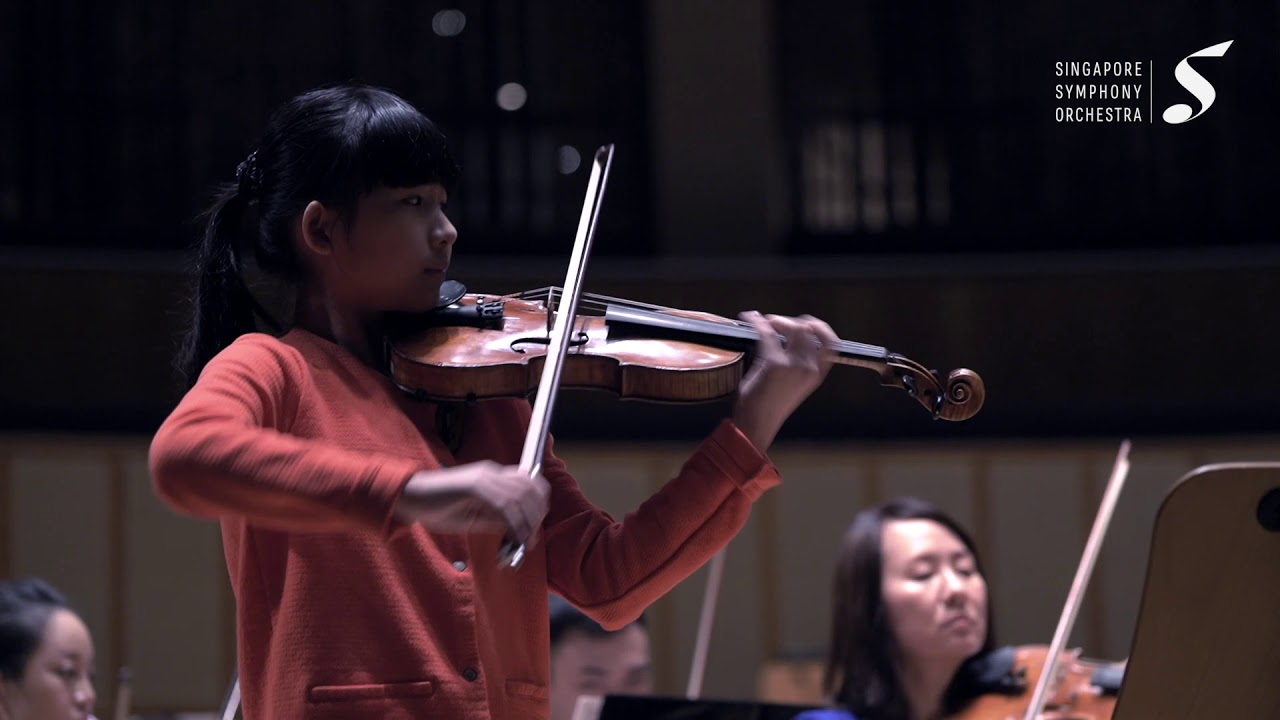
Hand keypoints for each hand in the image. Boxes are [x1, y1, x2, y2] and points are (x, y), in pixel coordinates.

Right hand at [393, 461, 549, 544]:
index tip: (534, 526)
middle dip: (536, 515)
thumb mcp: (473, 516)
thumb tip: (518, 529)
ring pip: (520, 497)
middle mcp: (491, 472)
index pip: (529, 482)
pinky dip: (513, 524)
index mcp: (492, 475)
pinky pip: (504, 505)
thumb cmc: (437, 508)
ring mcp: (483, 477)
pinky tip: (511, 539)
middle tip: (530, 539)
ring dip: (527, 523)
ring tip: (523, 543)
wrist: (409, 497)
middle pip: (530, 488)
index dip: (538, 503)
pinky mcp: (474, 486)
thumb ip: (495, 518)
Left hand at [731, 312, 837, 451]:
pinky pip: (767, 331)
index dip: (820, 328)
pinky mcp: (773, 363)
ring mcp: (793, 365)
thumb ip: (795, 363)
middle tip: (775, 323)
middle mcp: (809, 368)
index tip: (806, 323)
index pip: (832, 344)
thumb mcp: (792, 384)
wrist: (756, 424)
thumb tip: (784, 337)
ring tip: (765, 323)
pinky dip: (756, 321)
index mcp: (816, 375)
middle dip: (791, 321)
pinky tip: (749, 318)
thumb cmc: (768, 406)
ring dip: (777, 320)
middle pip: (808, 329)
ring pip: (792, 327)